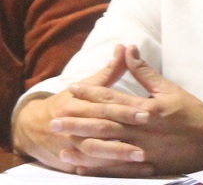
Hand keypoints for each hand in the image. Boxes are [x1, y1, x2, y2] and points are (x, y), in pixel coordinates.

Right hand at [12, 44, 154, 176]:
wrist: (36, 125)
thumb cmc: (69, 100)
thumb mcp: (88, 83)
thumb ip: (110, 69)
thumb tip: (126, 47)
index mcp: (80, 105)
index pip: (107, 108)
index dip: (127, 111)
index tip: (148, 113)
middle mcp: (77, 127)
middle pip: (104, 132)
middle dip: (127, 138)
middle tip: (150, 140)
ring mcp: (75, 147)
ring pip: (100, 154)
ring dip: (122, 158)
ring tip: (144, 160)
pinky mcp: (75, 163)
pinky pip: (97, 170)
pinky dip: (115, 173)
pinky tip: (135, 173)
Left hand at [55, 45, 202, 175]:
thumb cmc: (191, 111)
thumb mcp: (169, 88)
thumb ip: (145, 72)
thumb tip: (129, 49)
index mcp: (146, 108)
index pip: (114, 99)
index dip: (92, 94)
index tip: (72, 89)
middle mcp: (142, 129)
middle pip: (104, 125)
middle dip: (78, 122)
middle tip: (55, 120)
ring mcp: (143, 150)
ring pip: (108, 149)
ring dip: (84, 148)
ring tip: (62, 146)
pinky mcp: (147, 166)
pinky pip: (118, 169)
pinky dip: (99, 169)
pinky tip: (82, 168)